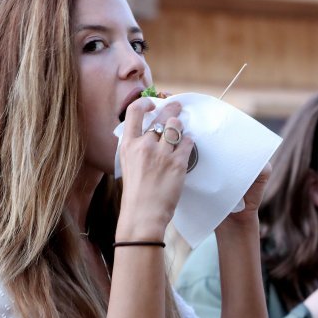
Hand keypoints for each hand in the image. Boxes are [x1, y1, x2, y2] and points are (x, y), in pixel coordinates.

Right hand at [116, 99, 192, 239]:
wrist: (143, 215)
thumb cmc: (136, 194)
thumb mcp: (128, 165)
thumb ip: (136, 149)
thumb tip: (148, 136)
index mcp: (128, 145)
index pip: (133, 112)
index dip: (145, 103)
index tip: (152, 104)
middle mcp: (144, 146)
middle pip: (162, 117)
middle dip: (172, 109)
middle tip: (177, 107)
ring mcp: (161, 154)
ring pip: (176, 127)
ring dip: (181, 126)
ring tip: (183, 129)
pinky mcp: (177, 163)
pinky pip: (188, 143)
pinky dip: (189, 141)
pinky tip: (189, 143)